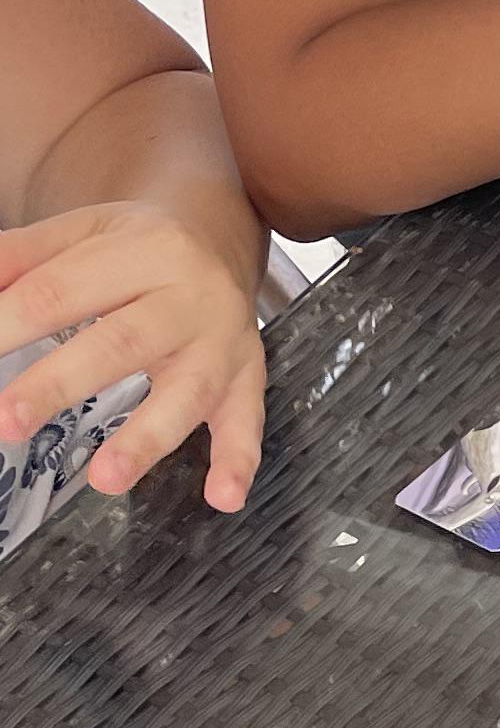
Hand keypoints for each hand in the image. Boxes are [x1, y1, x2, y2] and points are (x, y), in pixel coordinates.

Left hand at [0, 201, 266, 512]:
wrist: (221, 238)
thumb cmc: (137, 246)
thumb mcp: (82, 231)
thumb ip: (25, 255)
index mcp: (143, 251)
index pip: (62, 290)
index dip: (10, 324)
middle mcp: (189, 297)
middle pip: (121, 343)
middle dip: (61, 384)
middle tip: (8, 420)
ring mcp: (222, 342)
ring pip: (187, 391)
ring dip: (147, 438)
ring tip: (105, 479)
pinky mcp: (246, 377)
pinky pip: (247, 421)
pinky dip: (239, 460)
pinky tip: (223, 497)